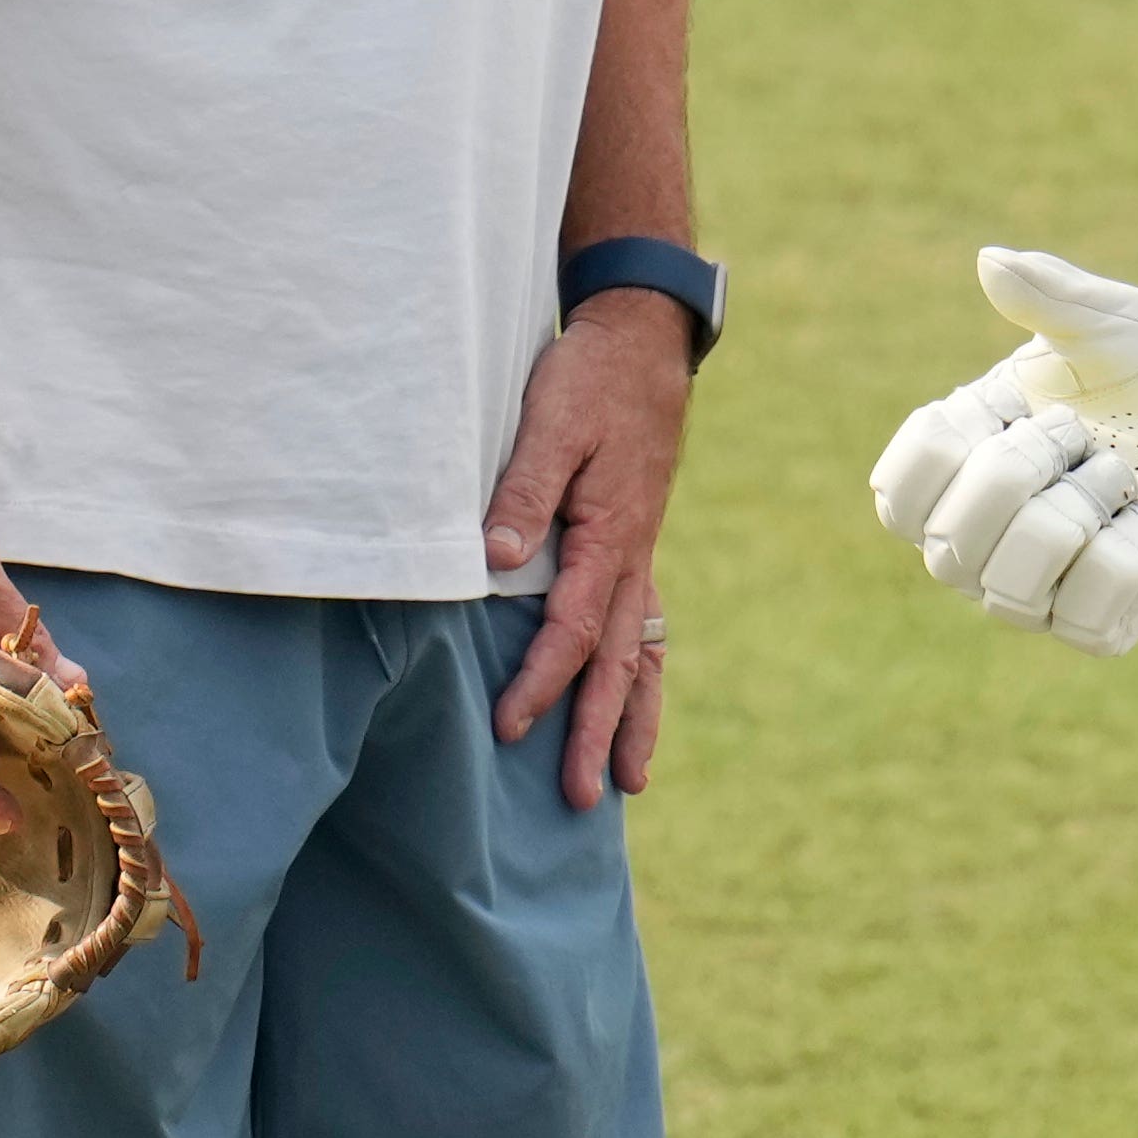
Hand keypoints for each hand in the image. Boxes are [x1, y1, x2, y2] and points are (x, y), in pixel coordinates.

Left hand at [481, 290, 690, 808]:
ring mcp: (638, 552)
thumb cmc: (591, 378)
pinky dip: (639, 670)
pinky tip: (630, 698)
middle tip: (589, 797)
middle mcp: (632, 555)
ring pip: (642, 651)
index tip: (511, 727)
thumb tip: (494, 564)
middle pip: (620, 660)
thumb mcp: (551, 423)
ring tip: (630, 778)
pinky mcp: (633, 542)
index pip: (575, 628)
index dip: (542, 681)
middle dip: (602, 730)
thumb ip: (524, 494)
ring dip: (633, 715)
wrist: (643, 339)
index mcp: (611, 534)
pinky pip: (643, 624)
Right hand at [864, 247, 1137, 652]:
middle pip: (954, 541)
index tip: (1016, 408)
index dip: (955, 449)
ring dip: (1085, 508)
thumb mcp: (1101, 319)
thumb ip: (1047, 295)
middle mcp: (977, 542)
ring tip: (1124, 470)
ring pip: (1018, 583)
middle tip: (1085, 431)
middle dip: (1031, 470)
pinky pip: (1094, 612)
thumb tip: (993, 263)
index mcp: (955, 467)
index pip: (897, 493)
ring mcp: (1034, 591)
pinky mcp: (1098, 624)